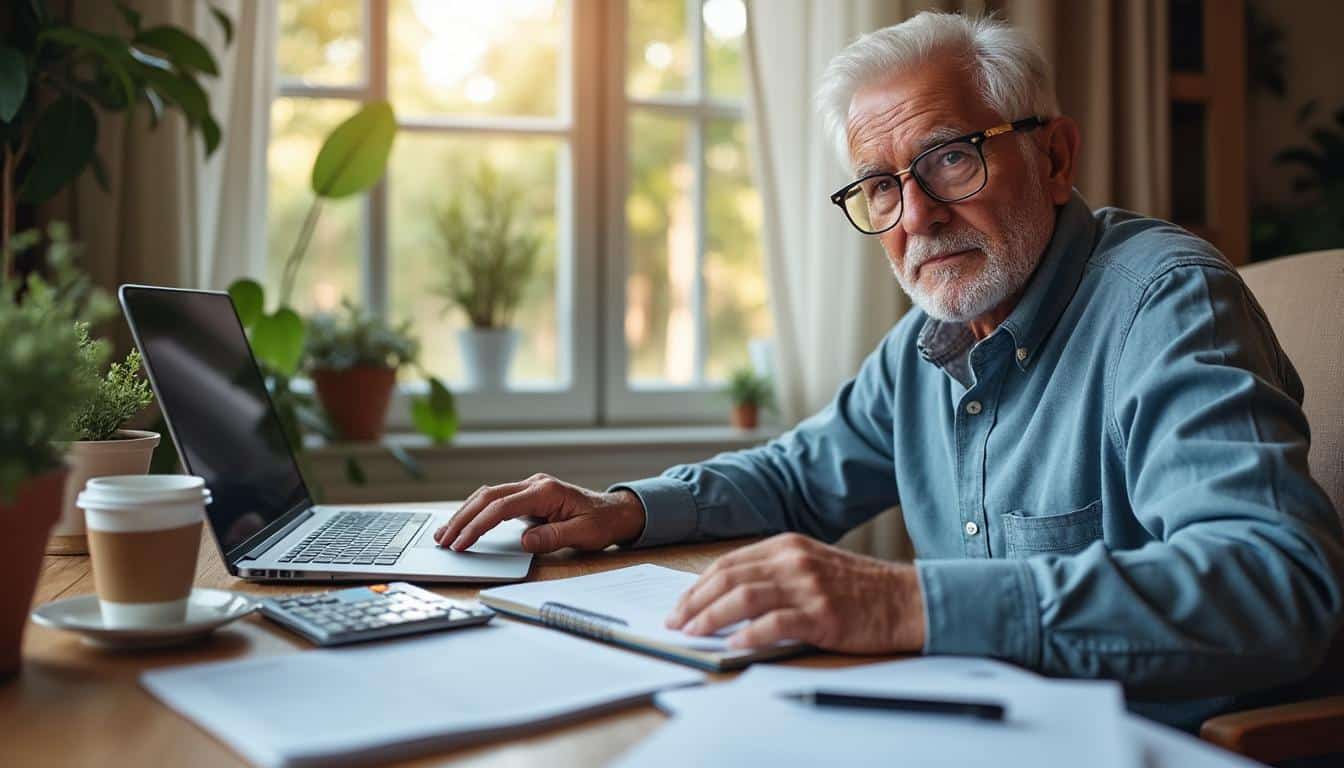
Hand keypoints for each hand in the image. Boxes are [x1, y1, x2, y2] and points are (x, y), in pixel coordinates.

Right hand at [434, 474, 645, 553]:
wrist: (615, 512)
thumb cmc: (601, 523)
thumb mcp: (583, 534)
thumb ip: (553, 537)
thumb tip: (524, 542)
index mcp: (546, 491)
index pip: (502, 507)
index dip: (478, 525)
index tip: (462, 543)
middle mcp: (534, 484)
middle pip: (487, 496)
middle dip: (462, 519)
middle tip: (443, 540)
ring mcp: (530, 487)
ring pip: (487, 495)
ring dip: (464, 513)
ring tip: (445, 534)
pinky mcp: (528, 495)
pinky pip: (495, 500)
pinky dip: (476, 511)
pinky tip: (463, 524)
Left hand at [665, 533, 925, 652]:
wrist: (904, 600)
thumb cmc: (856, 588)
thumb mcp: (811, 565)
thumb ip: (773, 573)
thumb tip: (726, 597)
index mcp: (786, 545)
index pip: (728, 563)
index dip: (698, 586)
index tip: (680, 606)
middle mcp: (793, 561)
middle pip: (729, 578)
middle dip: (695, 602)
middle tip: (676, 623)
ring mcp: (807, 586)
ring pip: (744, 598)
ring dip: (711, 617)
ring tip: (693, 634)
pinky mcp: (822, 614)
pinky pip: (775, 624)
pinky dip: (749, 634)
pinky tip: (733, 644)